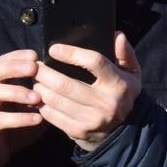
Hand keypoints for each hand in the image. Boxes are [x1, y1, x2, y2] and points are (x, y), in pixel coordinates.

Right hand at [0, 49, 45, 166]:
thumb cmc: (15, 124)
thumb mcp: (28, 106)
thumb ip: (39, 92)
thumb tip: (65, 80)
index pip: (0, 62)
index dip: (16, 56)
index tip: (35, 54)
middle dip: (13, 67)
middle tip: (34, 68)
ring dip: (15, 92)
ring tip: (37, 96)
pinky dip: (19, 118)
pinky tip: (37, 119)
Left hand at [34, 33, 140, 152]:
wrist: (124, 131)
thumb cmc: (122, 95)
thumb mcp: (131, 74)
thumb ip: (125, 54)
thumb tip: (117, 35)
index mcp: (119, 84)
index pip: (95, 62)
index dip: (71, 53)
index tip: (54, 49)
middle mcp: (106, 103)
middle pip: (65, 84)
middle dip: (44, 73)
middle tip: (34, 66)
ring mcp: (92, 119)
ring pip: (55, 100)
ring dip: (40, 88)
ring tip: (36, 80)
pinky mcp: (79, 131)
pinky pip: (51, 115)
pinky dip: (41, 104)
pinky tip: (40, 96)